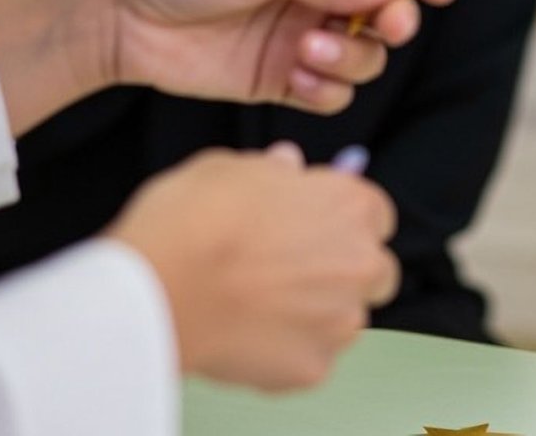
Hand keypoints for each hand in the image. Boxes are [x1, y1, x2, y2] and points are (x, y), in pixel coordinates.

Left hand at [104, 0, 456, 113]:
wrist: (119, 14)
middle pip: (388, 10)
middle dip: (392, 21)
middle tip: (382, 27)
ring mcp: (303, 33)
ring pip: (366, 56)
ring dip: (349, 58)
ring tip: (305, 52)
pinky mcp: (282, 78)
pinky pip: (332, 93)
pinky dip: (325, 91)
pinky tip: (293, 79)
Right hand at [107, 142, 398, 390]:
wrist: (159, 287)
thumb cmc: (192, 221)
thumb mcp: (231, 168)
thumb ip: (273, 170)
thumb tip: (286, 166)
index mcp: (348, 205)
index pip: (375, 215)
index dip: (342, 221)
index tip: (318, 227)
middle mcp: (358, 263)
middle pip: (374, 272)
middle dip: (344, 272)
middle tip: (294, 272)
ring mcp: (339, 321)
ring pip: (344, 320)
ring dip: (317, 314)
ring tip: (261, 306)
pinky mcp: (312, 368)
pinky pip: (310, 360)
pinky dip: (287, 352)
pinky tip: (249, 335)